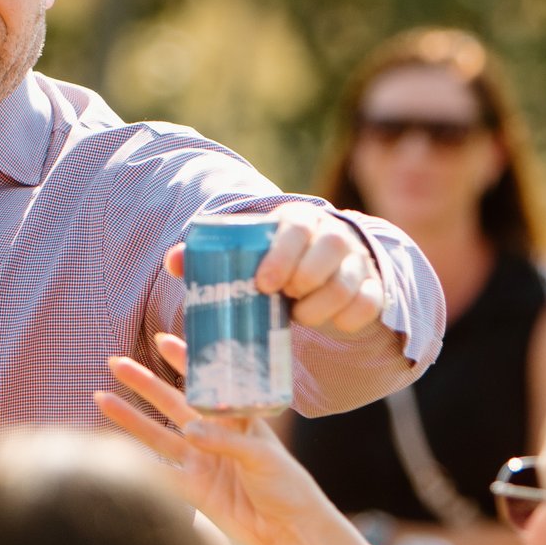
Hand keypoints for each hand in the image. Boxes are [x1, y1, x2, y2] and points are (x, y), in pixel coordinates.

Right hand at [97, 333, 345, 544]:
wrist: (289, 531)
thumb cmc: (287, 485)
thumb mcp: (262, 455)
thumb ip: (227, 440)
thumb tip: (189, 431)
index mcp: (235, 417)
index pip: (206, 382)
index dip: (184, 361)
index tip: (162, 340)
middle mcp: (213, 435)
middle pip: (171, 404)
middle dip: (144, 383)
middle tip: (116, 363)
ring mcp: (199, 462)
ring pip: (157, 435)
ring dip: (130, 417)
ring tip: (101, 397)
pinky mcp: (192, 490)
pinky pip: (159, 473)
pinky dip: (137, 464)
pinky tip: (113, 449)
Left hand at [165, 204, 388, 334]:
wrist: (316, 268)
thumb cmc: (270, 262)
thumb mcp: (244, 254)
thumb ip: (207, 257)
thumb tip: (173, 262)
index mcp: (298, 220)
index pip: (297, 227)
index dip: (282, 255)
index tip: (264, 284)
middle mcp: (332, 234)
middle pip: (330, 248)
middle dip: (306, 278)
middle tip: (284, 300)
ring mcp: (357, 260)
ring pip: (350, 280)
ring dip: (323, 305)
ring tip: (299, 317)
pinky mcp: (372, 287)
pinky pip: (370, 302)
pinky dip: (350, 317)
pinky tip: (332, 324)